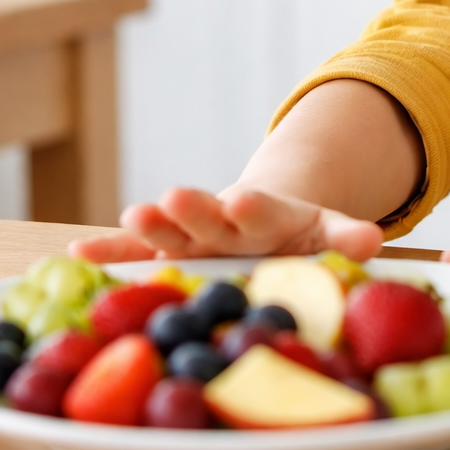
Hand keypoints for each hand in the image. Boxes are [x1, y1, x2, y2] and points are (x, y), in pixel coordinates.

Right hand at [69, 185, 384, 263]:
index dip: (252, 209)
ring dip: (153, 224)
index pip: (260, 212)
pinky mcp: (173, 248)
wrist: (264, 219)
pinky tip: (76, 253)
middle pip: (210, 216)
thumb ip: (346, 236)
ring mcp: (196, 235)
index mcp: (268, 219)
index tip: (242, 200)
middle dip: (194, 209)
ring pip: (172, 230)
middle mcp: (226, 223)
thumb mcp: (326, 233)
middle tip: (176, 197)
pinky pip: (139, 252)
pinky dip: (112, 251)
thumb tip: (372, 240)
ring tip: (133, 213)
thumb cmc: (297, 236)